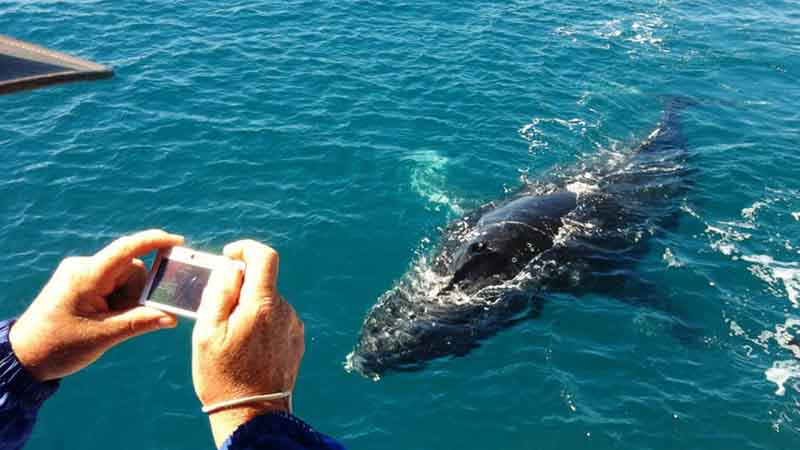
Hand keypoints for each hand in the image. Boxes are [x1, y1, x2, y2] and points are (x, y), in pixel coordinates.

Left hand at [9, 229, 183, 380]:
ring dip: (127, 301)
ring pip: (125, 278)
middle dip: (138, 294)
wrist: (23, 357)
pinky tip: (106, 319)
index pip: (126, 249)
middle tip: (125, 320)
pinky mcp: (81, 283)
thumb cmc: (58, 347)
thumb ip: (139, 323)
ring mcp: (81, 274)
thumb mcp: (103, 337)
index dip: (154, 242)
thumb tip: (172, 317)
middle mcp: (84, 268)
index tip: (179, 241)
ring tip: (109, 324)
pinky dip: (118, 301)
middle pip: (132, 269)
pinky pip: (113, 284)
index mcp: (87, 276)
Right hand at [192, 240, 303, 446]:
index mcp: (262, 305)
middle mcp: (284, 311)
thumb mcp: (207, 332)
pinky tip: (246, 347)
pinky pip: (276, 319)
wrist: (253, 414)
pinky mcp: (296, 341)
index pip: (265, 256)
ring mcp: (293, 326)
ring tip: (230, 337)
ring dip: (249, 309)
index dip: (246, 248)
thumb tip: (232, 267)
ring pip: (268, 302)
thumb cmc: (223, 375)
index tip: (229, 255)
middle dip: (240, 287)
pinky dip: (260, 323)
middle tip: (217, 310)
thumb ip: (220, 292)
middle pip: (262, 282)